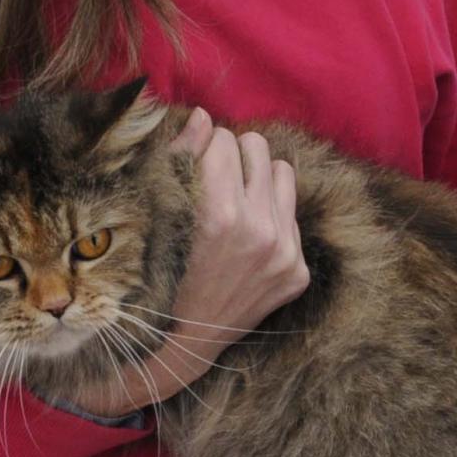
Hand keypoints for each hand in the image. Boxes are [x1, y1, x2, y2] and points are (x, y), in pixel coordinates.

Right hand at [57, 109, 304, 415]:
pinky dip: (271, 218)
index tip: (194, 168)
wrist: (182, 342)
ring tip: (235, 204)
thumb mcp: (160, 216)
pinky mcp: (298, 272)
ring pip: (283, 173)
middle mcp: (261, 234)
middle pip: (257, 147)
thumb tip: (202, 115)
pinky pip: (291, 214)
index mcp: (222, 216)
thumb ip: (181, 159)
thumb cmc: (159, 271)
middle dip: (233, 158)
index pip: (223, 140)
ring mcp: (285, 255)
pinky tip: (247, 241)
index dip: (204, 149)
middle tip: (215, 183)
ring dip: (258, 181)